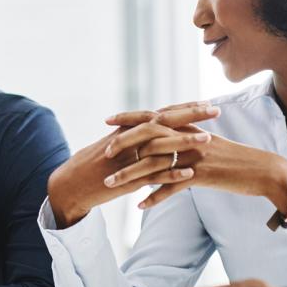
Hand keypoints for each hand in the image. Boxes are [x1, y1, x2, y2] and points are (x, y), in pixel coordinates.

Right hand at [47, 102, 218, 227]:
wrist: (70, 185)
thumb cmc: (90, 166)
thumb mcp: (111, 145)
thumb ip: (132, 137)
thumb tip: (151, 130)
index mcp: (128, 130)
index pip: (160, 114)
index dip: (183, 108)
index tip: (205, 102)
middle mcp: (129, 139)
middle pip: (164, 122)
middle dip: (191, 115)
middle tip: (215, 109)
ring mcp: (128, 159)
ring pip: (161, 147)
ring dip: (185, 142)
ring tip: (208, 140)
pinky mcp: (127, 179)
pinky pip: (152, 176)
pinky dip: (171, 174)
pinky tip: (190, 174)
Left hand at [115, 130, 286, 211]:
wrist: (263, 170)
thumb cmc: (235, 159)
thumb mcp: (209, 143)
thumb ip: (187, 138)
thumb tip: (166, 140)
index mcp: (189, 127)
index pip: (154, 118)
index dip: (130, 118)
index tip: (109, 120)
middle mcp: (189, 137)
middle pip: (149, 138)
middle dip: (124, 144)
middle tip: (105, 153)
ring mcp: (194, 155)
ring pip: (155, 164)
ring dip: (130, 176)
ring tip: (111, 185)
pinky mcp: (202, 175)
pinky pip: (172, 187)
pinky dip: (155, 197)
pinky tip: (140, 205)